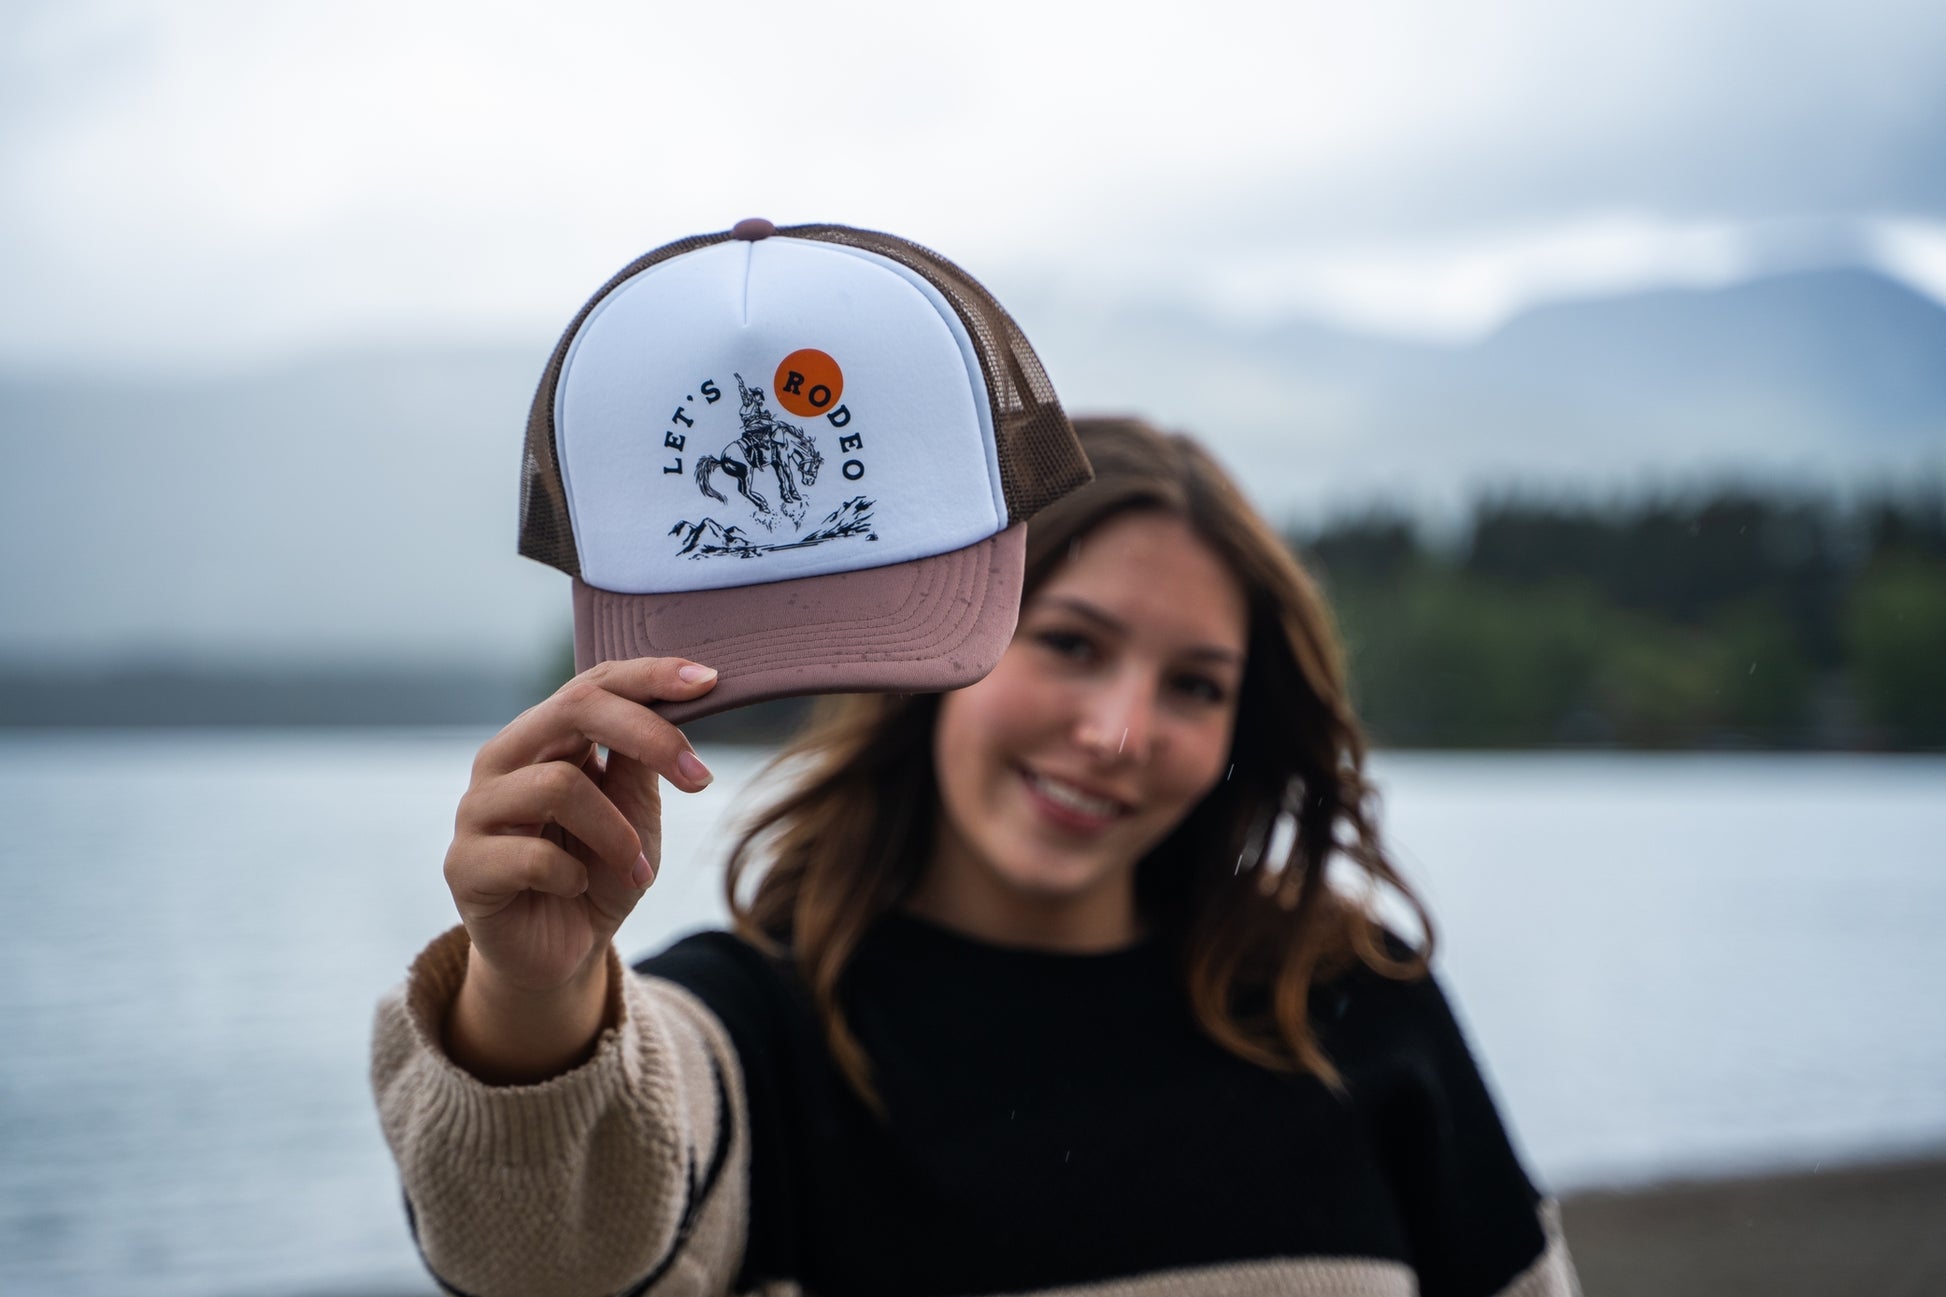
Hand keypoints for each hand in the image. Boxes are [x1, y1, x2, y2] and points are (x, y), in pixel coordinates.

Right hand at [440, 658, 716, 1080]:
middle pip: (574, 710)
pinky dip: (573, 877)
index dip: (650, 676)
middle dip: (649, 737)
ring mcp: (476, 809)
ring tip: (637, 870)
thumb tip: (669, 705)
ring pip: (558, 786)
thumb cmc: (599, 872)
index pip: (594, 684)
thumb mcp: (635, 812)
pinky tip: (575, 890)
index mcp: (544, 737)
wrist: (561, 953)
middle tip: (699, 779)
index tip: (709, 682)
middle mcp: (504, 760)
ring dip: (618, 834)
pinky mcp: (463, 865)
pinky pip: (531, 857)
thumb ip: (641, 762)